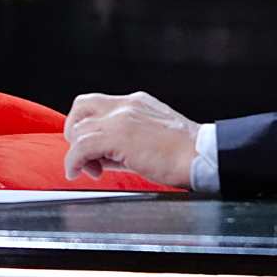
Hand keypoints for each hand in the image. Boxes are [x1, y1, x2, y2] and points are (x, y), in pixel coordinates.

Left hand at [63, 91, 199, 188]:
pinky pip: (81, 147)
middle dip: (75, 132)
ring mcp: (121, 118)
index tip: (92, 148)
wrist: (203, 156)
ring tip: (92, 170)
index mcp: (135, 103)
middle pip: (81, 107)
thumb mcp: (150, 137)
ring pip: (79, 130)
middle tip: (83, 154)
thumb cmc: (185, 153)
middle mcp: (126, 105)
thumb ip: (123, 142)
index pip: (97, 104)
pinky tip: (76, 172)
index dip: (87, 125)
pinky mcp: (118, 136)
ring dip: (78, 153)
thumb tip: (99, 157)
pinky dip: (73, 161)